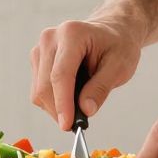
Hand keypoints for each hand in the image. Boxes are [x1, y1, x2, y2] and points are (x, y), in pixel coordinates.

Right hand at [30, 15, 143, 130]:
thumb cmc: (118, 46)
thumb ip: (101, 87)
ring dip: (56, 107)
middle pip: (45, 85)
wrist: (112, 32)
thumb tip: (85, 110)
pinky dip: (53, 101)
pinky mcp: (37, 59)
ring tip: (81, 103)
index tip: (68, 125)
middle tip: (80, 124)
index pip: (60, 74)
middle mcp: (50, 38)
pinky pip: (38, 89)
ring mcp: (40, 48)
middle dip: (60, 110)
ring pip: (39, 91)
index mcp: (71, 34)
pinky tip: (72, 95)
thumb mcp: (120, 66)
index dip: (62, 103)